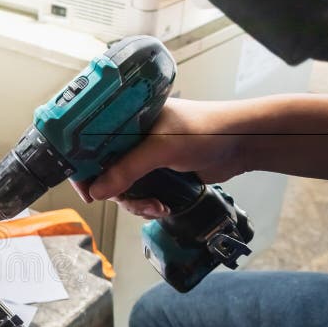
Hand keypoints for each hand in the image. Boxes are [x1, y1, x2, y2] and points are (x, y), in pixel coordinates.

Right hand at [72, 98, 246, 218]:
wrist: (244, 144)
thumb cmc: (206, 130)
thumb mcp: (161, 148)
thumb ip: (128, 169)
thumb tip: (97, 191)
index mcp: (126, 118)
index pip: (90, 143)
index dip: (83, 167)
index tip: (87, 190)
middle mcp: (131, 137)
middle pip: (104, 171)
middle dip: (116, 192)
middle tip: (127, 202)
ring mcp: (144, 156)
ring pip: (122, 187)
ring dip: (135, 202)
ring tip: (156, 207)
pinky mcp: (158, 173)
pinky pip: (140, 194)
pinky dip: (147, 205)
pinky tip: (163, 207)